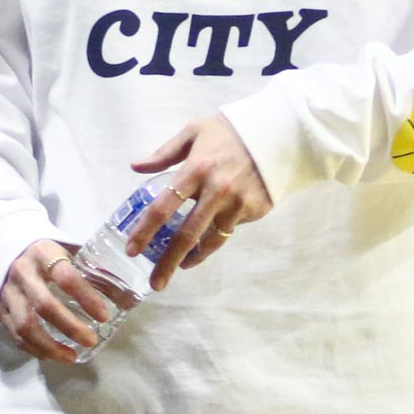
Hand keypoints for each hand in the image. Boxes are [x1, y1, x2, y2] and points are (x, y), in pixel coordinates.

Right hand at [0, 238, 113, 362]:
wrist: (1, 244)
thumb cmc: (45, 251)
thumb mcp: (67, 250)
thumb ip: (92, 270)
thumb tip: (126, 299)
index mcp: (43, 253)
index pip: (66, 276)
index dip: (86, 297)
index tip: (104, 315)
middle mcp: (22, 273)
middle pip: (45, 305)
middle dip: (70, 327)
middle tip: (91, 340)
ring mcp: (7, 292)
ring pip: (25, 325)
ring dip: (50, 346)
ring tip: (71, 357)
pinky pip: (15, 335)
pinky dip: (34, 349)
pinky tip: (52, 355)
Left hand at [129, 114, 272, 289]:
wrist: (280, 132)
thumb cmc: (231, 130)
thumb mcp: (195, 131)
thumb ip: (164, 153)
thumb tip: (135, 167)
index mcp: (196, 168)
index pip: (163, 206)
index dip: (145, 231)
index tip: (132, 249)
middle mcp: (216, 190)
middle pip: (186, 235)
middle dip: (167, 262)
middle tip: (156, 283)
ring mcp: (238, 203)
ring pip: (211, 241)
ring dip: (193, 258)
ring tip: (180, 267)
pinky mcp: (255, 210)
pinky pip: (230, 229)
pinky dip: (216, 237)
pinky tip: (206, 242)